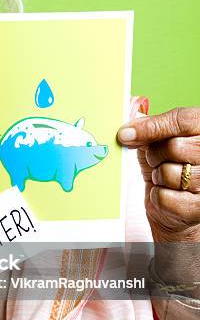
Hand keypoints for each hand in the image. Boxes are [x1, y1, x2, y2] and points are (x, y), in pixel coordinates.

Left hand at [117, 107, 199, 241]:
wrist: (177, 207)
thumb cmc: (170, 166)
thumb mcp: (159, 140)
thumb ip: (149, 124)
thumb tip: (130, 111)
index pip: (183, 120)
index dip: (151, 126)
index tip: (125, 134)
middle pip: (174, 147)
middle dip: (155, 155)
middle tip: (156, 161)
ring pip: (169, 173)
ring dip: (157, 177)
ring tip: (164, 178)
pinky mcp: (197, 208)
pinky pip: (164, 197)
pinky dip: (158, 196)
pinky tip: (167, 194)